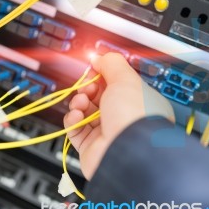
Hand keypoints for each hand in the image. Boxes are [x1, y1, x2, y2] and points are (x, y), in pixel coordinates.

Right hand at [64, 53, 173, 179]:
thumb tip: (99, 57)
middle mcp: (122, 118)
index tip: (93, 68)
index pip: (115, 84)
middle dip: (87, 88)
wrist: (127, 152)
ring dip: (79, 102)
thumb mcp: (125, 78)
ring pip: (84, 112)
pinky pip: (74, 129)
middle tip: (87, 87)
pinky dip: (72, 119)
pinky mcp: (90, 147)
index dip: (101, 75)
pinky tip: (77, 116)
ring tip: (81, 102)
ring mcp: (106, 133)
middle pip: (97, 97)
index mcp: (136, 102)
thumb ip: (111, 63)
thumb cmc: (134, 117)